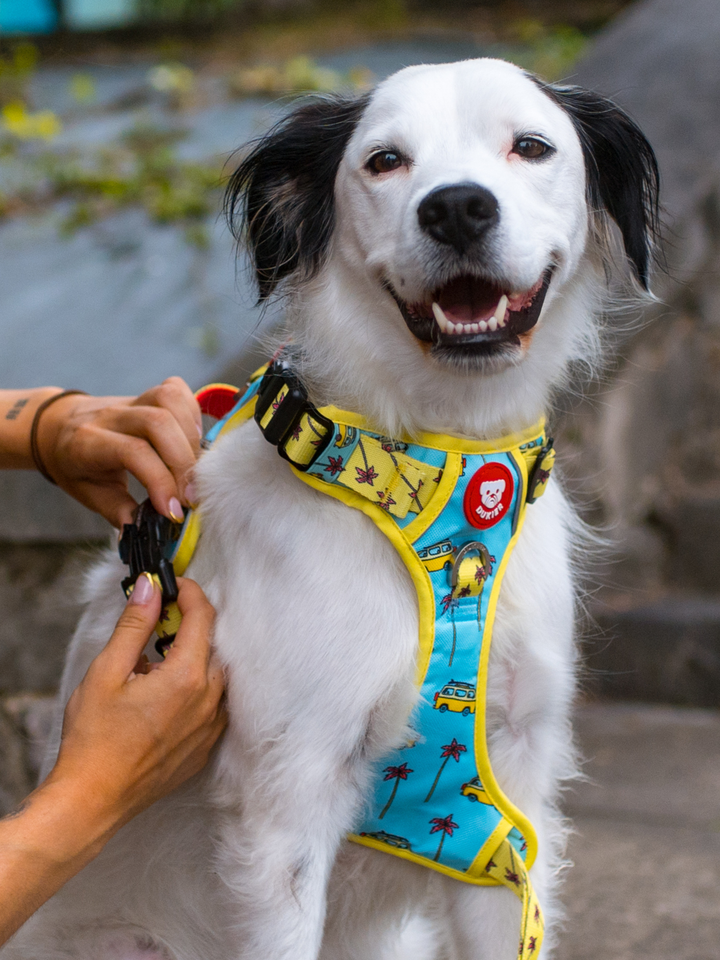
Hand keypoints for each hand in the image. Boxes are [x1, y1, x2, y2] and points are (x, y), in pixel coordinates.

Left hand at [36, 378, 201, 527]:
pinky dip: (192, 414)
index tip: (174, 511)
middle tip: (191, 496)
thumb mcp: (87, 493)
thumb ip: (116, 511)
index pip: (134, 453)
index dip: (161, 482)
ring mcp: (131, 401)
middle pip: (158, 422)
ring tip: (194, 468)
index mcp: (89, 442)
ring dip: (191, 436)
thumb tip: (141, 530)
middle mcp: (112, 416)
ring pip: (169, 398)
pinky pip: (176, 390)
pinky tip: (192, 440)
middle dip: (183, 463)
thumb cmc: (75, 464)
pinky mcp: (147, 393)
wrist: (59, 426)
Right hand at [48, 576, 225, 830]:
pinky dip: (196, 689)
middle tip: (159, 622)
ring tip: (156, 663)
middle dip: (191, 625)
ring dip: (194, 659)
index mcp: (187, 677)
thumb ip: (134, 625)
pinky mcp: (204, 748)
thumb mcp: (107, 671)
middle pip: (214, 645)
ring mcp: (210, 728)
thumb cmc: (94, 738)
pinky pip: (212, 706)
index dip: (190, 594)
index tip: (174, 585)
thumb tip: (150, 588)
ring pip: (216, 675)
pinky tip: (164, 696)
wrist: (92, 800)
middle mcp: (208, 701)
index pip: (204, 617)